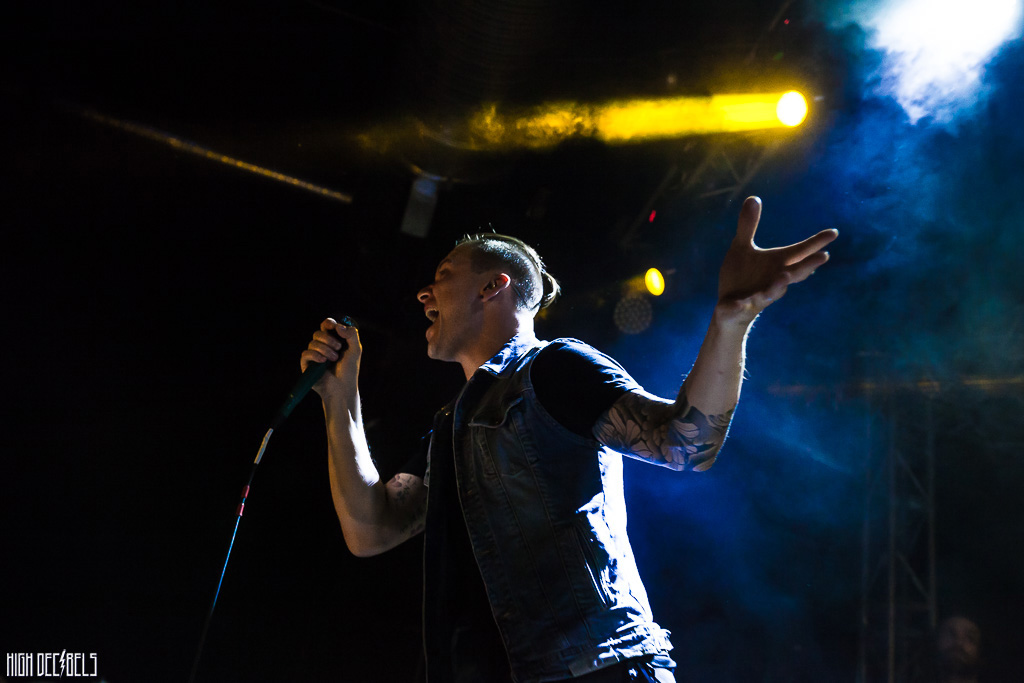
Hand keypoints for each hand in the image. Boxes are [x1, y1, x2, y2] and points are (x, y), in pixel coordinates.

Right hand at [300, 317, 361, 399]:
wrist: (343, 388)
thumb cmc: (349, 370)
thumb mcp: (355, 350)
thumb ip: (351, 335)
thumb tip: (338, 326)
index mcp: (333, 340)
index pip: (326, 326)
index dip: (328, 323)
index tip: (333, 327)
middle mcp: (322, 346)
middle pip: (318, 333)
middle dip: (329, 339)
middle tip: (339, 348)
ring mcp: (314, 355)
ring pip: (313, 343)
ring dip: (325, 349)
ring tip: (334, 359)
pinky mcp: (307, 365)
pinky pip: (306, 353)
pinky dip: (315, 355)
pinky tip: (323, 361)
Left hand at [716, 197, 837, 325]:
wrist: (729, 309)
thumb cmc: (741, 276)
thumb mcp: (741, 247)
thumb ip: (748, 225)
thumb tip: (754, 197)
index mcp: (776, 264)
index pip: (799, 252)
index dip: (815, 243)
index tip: (834, 232)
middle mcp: (773, 281)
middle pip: (794, 274)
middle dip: (807, 266)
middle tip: (824, 257)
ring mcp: (758, 296)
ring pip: (772, 293)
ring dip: (778, 286)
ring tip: (784, 277)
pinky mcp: (739, 308)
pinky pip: (740, 308)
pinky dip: (739, 306)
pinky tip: (737, 303)